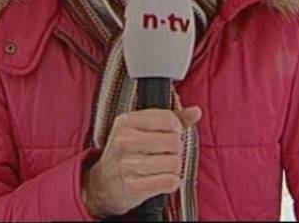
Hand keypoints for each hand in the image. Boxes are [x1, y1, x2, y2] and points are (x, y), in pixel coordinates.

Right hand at [82, 106, 201, 217]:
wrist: (103, 184)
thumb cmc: (126, 153)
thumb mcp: (141, 128)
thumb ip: (170, 119)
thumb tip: (195, 111)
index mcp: (126, 121)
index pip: (168, 119)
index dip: (176, 128)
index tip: (170, 133)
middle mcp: (124, 141)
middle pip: (174, 142)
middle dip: (175, 150)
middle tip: (165, 153)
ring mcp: (127, 164)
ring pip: (174, 163)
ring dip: (173, 168)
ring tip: (161, 167)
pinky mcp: (133, 187)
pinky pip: (169, 182)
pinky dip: (171, 183)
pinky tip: (161, 179)